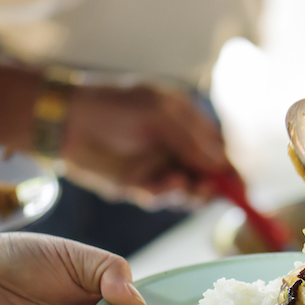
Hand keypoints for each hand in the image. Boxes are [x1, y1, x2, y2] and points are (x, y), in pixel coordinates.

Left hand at [60, 83, 237, 207]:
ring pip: (186, 191)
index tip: (240, 189)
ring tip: (173, 184)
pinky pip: (160, 197)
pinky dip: (159, 194)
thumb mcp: (160, 115)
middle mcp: (177, 147)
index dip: (233, 171)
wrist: (64, 121)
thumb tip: (223, 164)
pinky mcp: (139, 185)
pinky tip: (150, 188)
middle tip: (201, 188)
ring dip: (184, 192)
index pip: (221, 151)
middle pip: (209, 176)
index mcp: (188, 123)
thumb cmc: (113, 106)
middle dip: (209, 186)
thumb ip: (193, 141)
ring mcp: (158, 166)